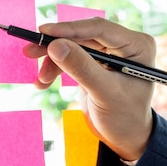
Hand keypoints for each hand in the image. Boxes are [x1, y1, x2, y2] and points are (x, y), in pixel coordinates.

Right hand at [23, 17, 154, 160]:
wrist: (125, 136)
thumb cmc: (124, 117)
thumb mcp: (103, 93)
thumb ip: (81, 68)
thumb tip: (55, 45)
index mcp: (136, 45)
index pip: (99, 29)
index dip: (69, 29)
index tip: (43, 32)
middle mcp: (123, 44)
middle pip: (82, 36)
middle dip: (56, 46)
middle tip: (30, 50)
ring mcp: (108, 53)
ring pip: (72, 46)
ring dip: (53, 61)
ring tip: (40, 79)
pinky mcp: (94, 63)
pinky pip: (70, 58)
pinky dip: (55, 68)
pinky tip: (44, 82)